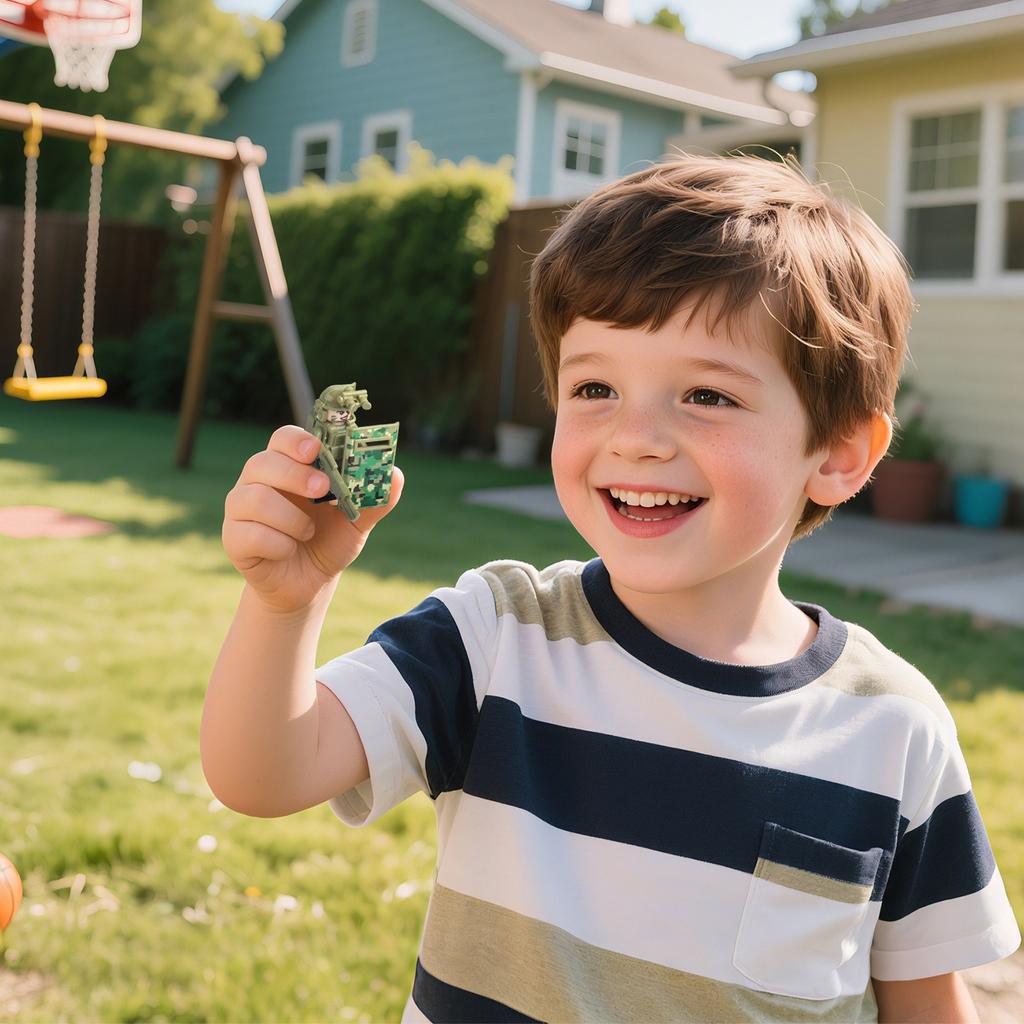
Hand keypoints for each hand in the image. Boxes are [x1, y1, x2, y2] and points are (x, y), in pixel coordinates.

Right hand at [222, 424, 403, 612]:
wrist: (309, 584)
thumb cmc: (328, 541)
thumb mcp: (357, 521)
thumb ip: (374, 499)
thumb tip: (394, 476)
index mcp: (289, 467)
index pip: (283, 438)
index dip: (296, 441)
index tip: (316, 451)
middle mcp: (259, 481)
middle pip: (262, 462)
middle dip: (294, 475)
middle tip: (322, 490)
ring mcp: (241, 510)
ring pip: (254, 499)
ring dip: (290, 518)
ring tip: (308, 532)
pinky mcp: (234, 539)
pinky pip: (249, 534)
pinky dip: (277, 544)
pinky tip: (289, 550)